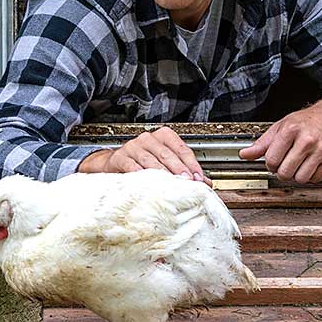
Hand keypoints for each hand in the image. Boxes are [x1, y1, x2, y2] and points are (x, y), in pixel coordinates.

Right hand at [79, 126, 211, 184]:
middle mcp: (149, 138)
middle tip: (188, 181)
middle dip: (179, 169)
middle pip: (167, 154)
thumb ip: (186, 171)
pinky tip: (147, 183)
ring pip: (151, 160)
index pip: (182, 149)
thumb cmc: (143, 163)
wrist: (115, 164)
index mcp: (164, 136)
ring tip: (171, 184)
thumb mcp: (165, 164)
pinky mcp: (121, 158)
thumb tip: (206, 183)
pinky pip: (132, 166)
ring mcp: (133, 147)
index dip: (192, 164)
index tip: (199, 178)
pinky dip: (140, 174)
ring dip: (162, 173)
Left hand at [238, 97, 321, 183]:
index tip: (274, 161)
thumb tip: (244, 154)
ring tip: (298, 164)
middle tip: (286, 164)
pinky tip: (310, 165)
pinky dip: (311, 176)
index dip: (270, 164)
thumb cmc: (306, 121)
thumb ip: (262, 143)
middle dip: (282, 172)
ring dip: (296, 175)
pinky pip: (316, 179)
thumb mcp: (281, 126)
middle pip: (285, 172)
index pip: (272, 159)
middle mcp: (308, 139)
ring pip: (301, 178)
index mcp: (291, 130)